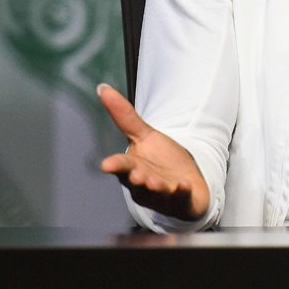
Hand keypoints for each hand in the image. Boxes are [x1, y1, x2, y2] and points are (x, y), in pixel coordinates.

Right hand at [97, 83, 210, 220]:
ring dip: (156, 188)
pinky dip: (182, 193)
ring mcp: (163, 194)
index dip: (115, 165)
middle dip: (137, 179)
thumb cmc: (160, 161)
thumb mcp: (144, 135)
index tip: (106, 165)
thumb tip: (102, 88)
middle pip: (138, 181)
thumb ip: (124, 115)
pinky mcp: (182, 200)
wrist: (185, 183)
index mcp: (133, 168)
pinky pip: (182, 198)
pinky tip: (185, 185)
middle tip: (137, 176)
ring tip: (155, 182)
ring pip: (157, 193)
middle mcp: (144, 184)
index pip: (122, 166)